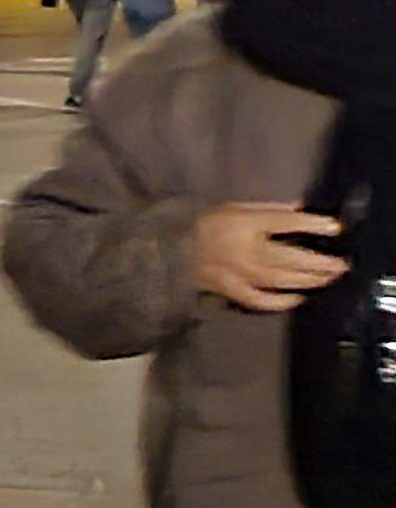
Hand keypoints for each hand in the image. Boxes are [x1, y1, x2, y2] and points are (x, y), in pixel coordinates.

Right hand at [195, 203, 348, 313]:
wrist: (167, 248)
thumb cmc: (203, 224)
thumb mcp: (233, 206)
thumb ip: (267, 208)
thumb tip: (299, 208)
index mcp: (243, 224)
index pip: (284, 223)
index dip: (312, 224)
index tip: (334, 227)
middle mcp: (244, 249)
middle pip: (289, 257)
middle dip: (319, 262)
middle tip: (340, 265)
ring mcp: (237, 273)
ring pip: (280, 280)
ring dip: (308, 280)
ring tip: (327, 279)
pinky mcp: (230, 289)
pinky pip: (259, 300)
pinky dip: (280, 301)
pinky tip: (297, 298)